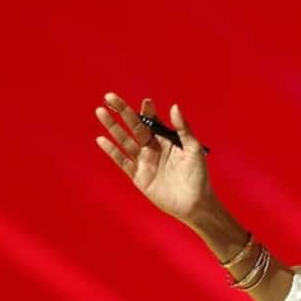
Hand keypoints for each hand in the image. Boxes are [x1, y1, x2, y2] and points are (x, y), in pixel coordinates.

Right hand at [95, 93, 213, 223]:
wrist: (195, 203)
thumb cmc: (199, 176)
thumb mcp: (194, 149)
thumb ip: (183, 129)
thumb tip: (174, 106)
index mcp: (166, 140)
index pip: (152, 121)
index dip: (147, 110)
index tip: (146, 102)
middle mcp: (152, 149)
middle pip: (134, 127)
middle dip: (122, 111)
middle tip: (109, 96)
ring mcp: (144, 162)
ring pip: (124, 141)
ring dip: (113, 127)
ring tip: (101, 112)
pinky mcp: (139, 177)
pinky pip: (123, 162)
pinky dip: (112, 151)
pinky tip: (102, 140)